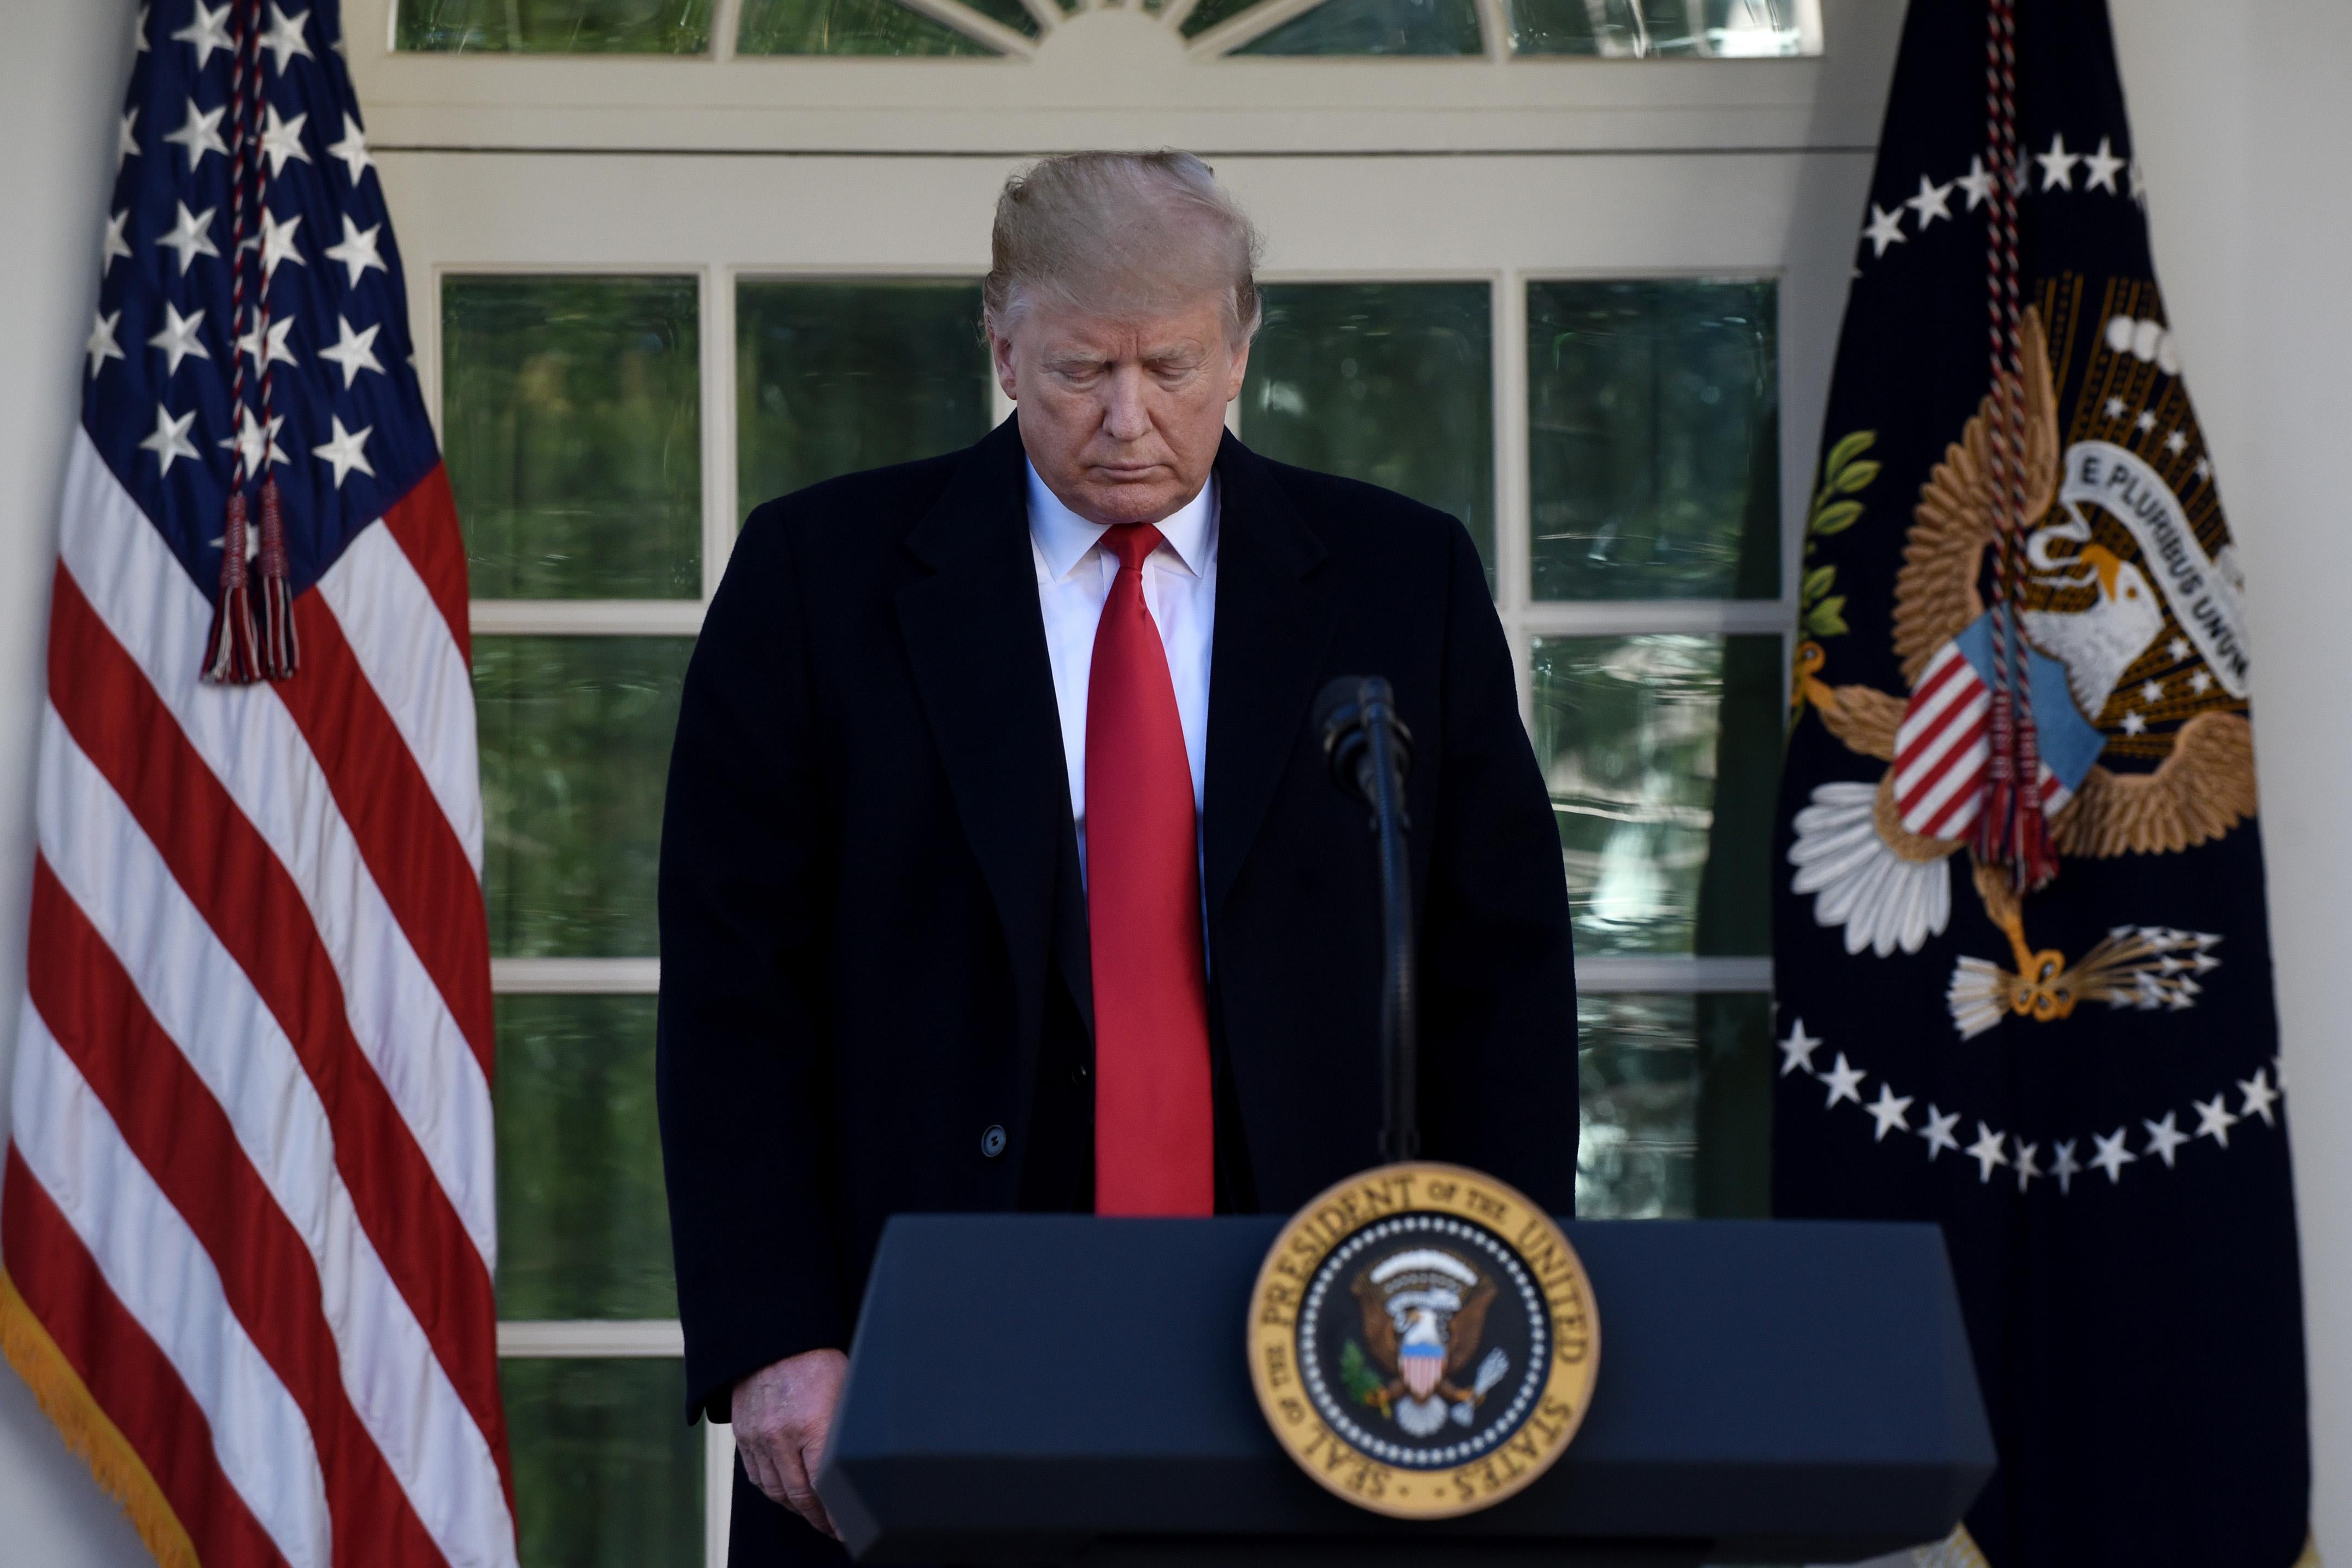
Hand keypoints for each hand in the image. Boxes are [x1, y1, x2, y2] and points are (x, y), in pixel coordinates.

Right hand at [731, 1348, 849, 1536]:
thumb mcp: (845, 1388)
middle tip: (833, 1527)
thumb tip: (862, 1458)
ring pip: (775, 1490)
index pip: (824, 1486)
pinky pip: (756, 1476)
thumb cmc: (818, 1358)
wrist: (774, 1335)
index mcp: (813, 1423)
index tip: (847, 1528)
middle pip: (799, 1496)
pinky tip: (788, 1494)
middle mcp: (781, 1435)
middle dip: (818, 1518)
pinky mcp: (743, 1434)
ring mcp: (758, 1436)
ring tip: (813, 1515)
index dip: (837, 1514)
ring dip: (795, 1508)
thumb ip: (847, 1428)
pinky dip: (773, 1490)